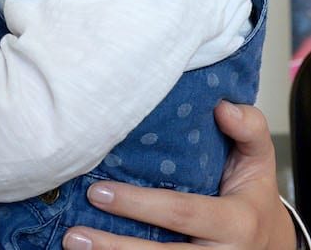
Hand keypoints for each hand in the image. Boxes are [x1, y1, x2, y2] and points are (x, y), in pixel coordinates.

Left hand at [62, 102, 295, 249]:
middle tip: (74, 234)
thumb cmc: (252, 195)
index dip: (139, 205)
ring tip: (73, 247)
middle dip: (116, 247)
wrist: (270, 243)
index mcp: (237, 223)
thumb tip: (224, 107)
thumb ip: (249, 128)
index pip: (181, 213)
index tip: (97, 191)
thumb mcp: (259, 159)